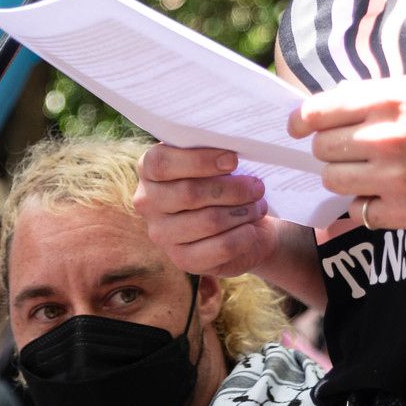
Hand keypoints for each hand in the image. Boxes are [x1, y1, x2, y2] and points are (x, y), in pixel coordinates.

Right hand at [134, 145, 284, 276]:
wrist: (238, 220)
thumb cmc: (224, 179)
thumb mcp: (216, 159)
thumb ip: (214, 149)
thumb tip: (232, 145)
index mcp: (149, 169)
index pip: (161, 163)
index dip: (199, 160)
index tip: (233, 160)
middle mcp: (147, 202)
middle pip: (189, 193)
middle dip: (232, 189)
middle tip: (258, 186)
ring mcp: (161, 234)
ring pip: (208, 221)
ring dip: (242, 212)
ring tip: (258, 205)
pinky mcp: (181, 260)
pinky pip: (219, 248)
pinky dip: (242, 236)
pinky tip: (252, 228)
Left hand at [290, 77, 405, 230]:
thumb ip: (368, 97)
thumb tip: (320, 109)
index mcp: (388, 101)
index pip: (318, 112)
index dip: (300, 121)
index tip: (296, 128)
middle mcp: (386, 138)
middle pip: (321, 148)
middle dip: (325, 150)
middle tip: (342, 152)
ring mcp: (394, 178)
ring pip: (333, 181)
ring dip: (341, 178)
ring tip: (365, 173)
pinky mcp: (404, 212)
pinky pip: (358, 211)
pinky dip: (364, 205)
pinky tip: (384, 194)